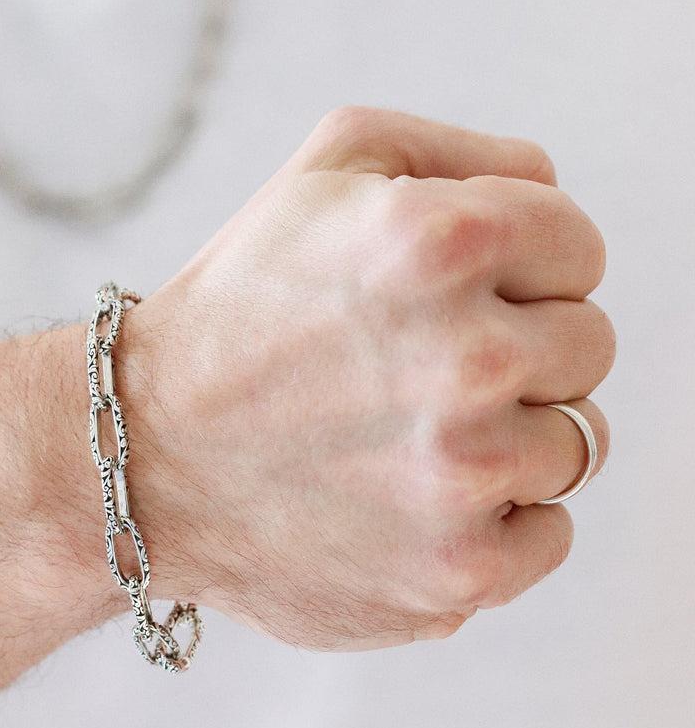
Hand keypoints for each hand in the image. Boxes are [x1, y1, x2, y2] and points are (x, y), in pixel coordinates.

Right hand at [120, 108, 613, 648]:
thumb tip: (556, 196)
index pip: (579, 247)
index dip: (521, 266)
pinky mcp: (458, 572)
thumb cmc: (238, 310)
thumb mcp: (325, 170)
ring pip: (577, 443)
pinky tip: (412, 498)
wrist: (139, 458)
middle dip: (520, 348)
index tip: (457, 294)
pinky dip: (499, 521)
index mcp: (442, 241)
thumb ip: (464, 155)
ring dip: (509, 435)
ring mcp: (466, 476)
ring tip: (406, 435)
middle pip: (589, 345)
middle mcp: (467, 359)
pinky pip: (551, 535)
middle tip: (420, 367)